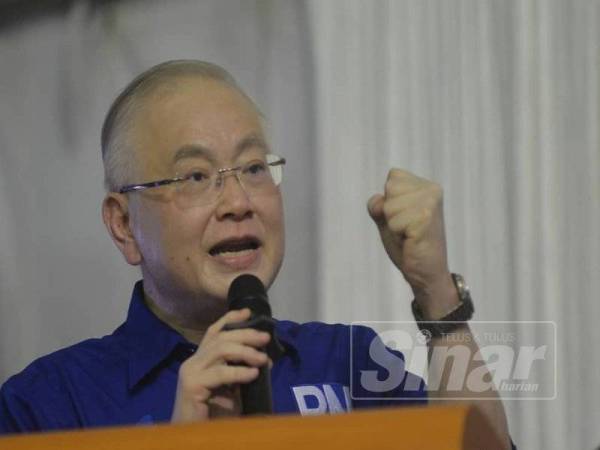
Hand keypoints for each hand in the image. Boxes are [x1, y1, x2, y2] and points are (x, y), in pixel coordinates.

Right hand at [171, 308, 270, 422]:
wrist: (195, 435)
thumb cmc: (214, 414)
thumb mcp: (232, 388)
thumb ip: (241, 371)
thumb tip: (265, 358)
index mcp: (201, 359)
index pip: (214, 332)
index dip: (230, 318)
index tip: (249, 313)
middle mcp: (193, 362)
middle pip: (220, 338)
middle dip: (245, 334)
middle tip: (265, 339)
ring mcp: (190, 372)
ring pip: (220, 350)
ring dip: (245, 351)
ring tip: (263, 359)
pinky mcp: (191, 386)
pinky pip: (220, 373)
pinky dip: (239, 372)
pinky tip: (253, 374)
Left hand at [367, 169, 456, 317]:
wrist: (427, 273)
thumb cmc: (408, 244)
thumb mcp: (388, 219)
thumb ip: (379, 205)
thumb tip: (379, 203)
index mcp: (426, 185)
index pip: (393, 177)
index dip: (389, 201)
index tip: (404, 218)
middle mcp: (432, 190)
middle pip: (389, 189)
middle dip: (390, 214)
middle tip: (407, 229)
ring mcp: (430, 203)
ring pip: (389, 206)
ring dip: (393, 225)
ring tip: (409, 235)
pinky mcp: (426, 218)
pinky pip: (393, 222)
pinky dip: (397, 235)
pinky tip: (411, 240)